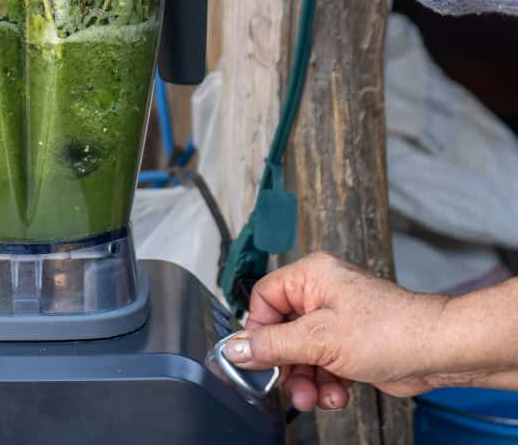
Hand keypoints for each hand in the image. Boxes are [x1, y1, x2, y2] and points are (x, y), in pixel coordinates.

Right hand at [223, 252, 448, 411]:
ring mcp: (337, 321)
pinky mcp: (350, 345)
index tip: (256, 358)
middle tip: (289, 386)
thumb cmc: (391, 330)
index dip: (257, 331)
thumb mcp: (319, 339)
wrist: (439, 352)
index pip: (263, 299)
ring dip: (307, 380)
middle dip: (287, 365)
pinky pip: (323, 365)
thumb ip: (272, 344)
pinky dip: (327, 383)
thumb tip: (235, 348)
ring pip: (302, 354)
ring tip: (317, 397)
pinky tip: (337, 394)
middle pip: (281, 332)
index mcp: (310, 277)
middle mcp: (321, 295)